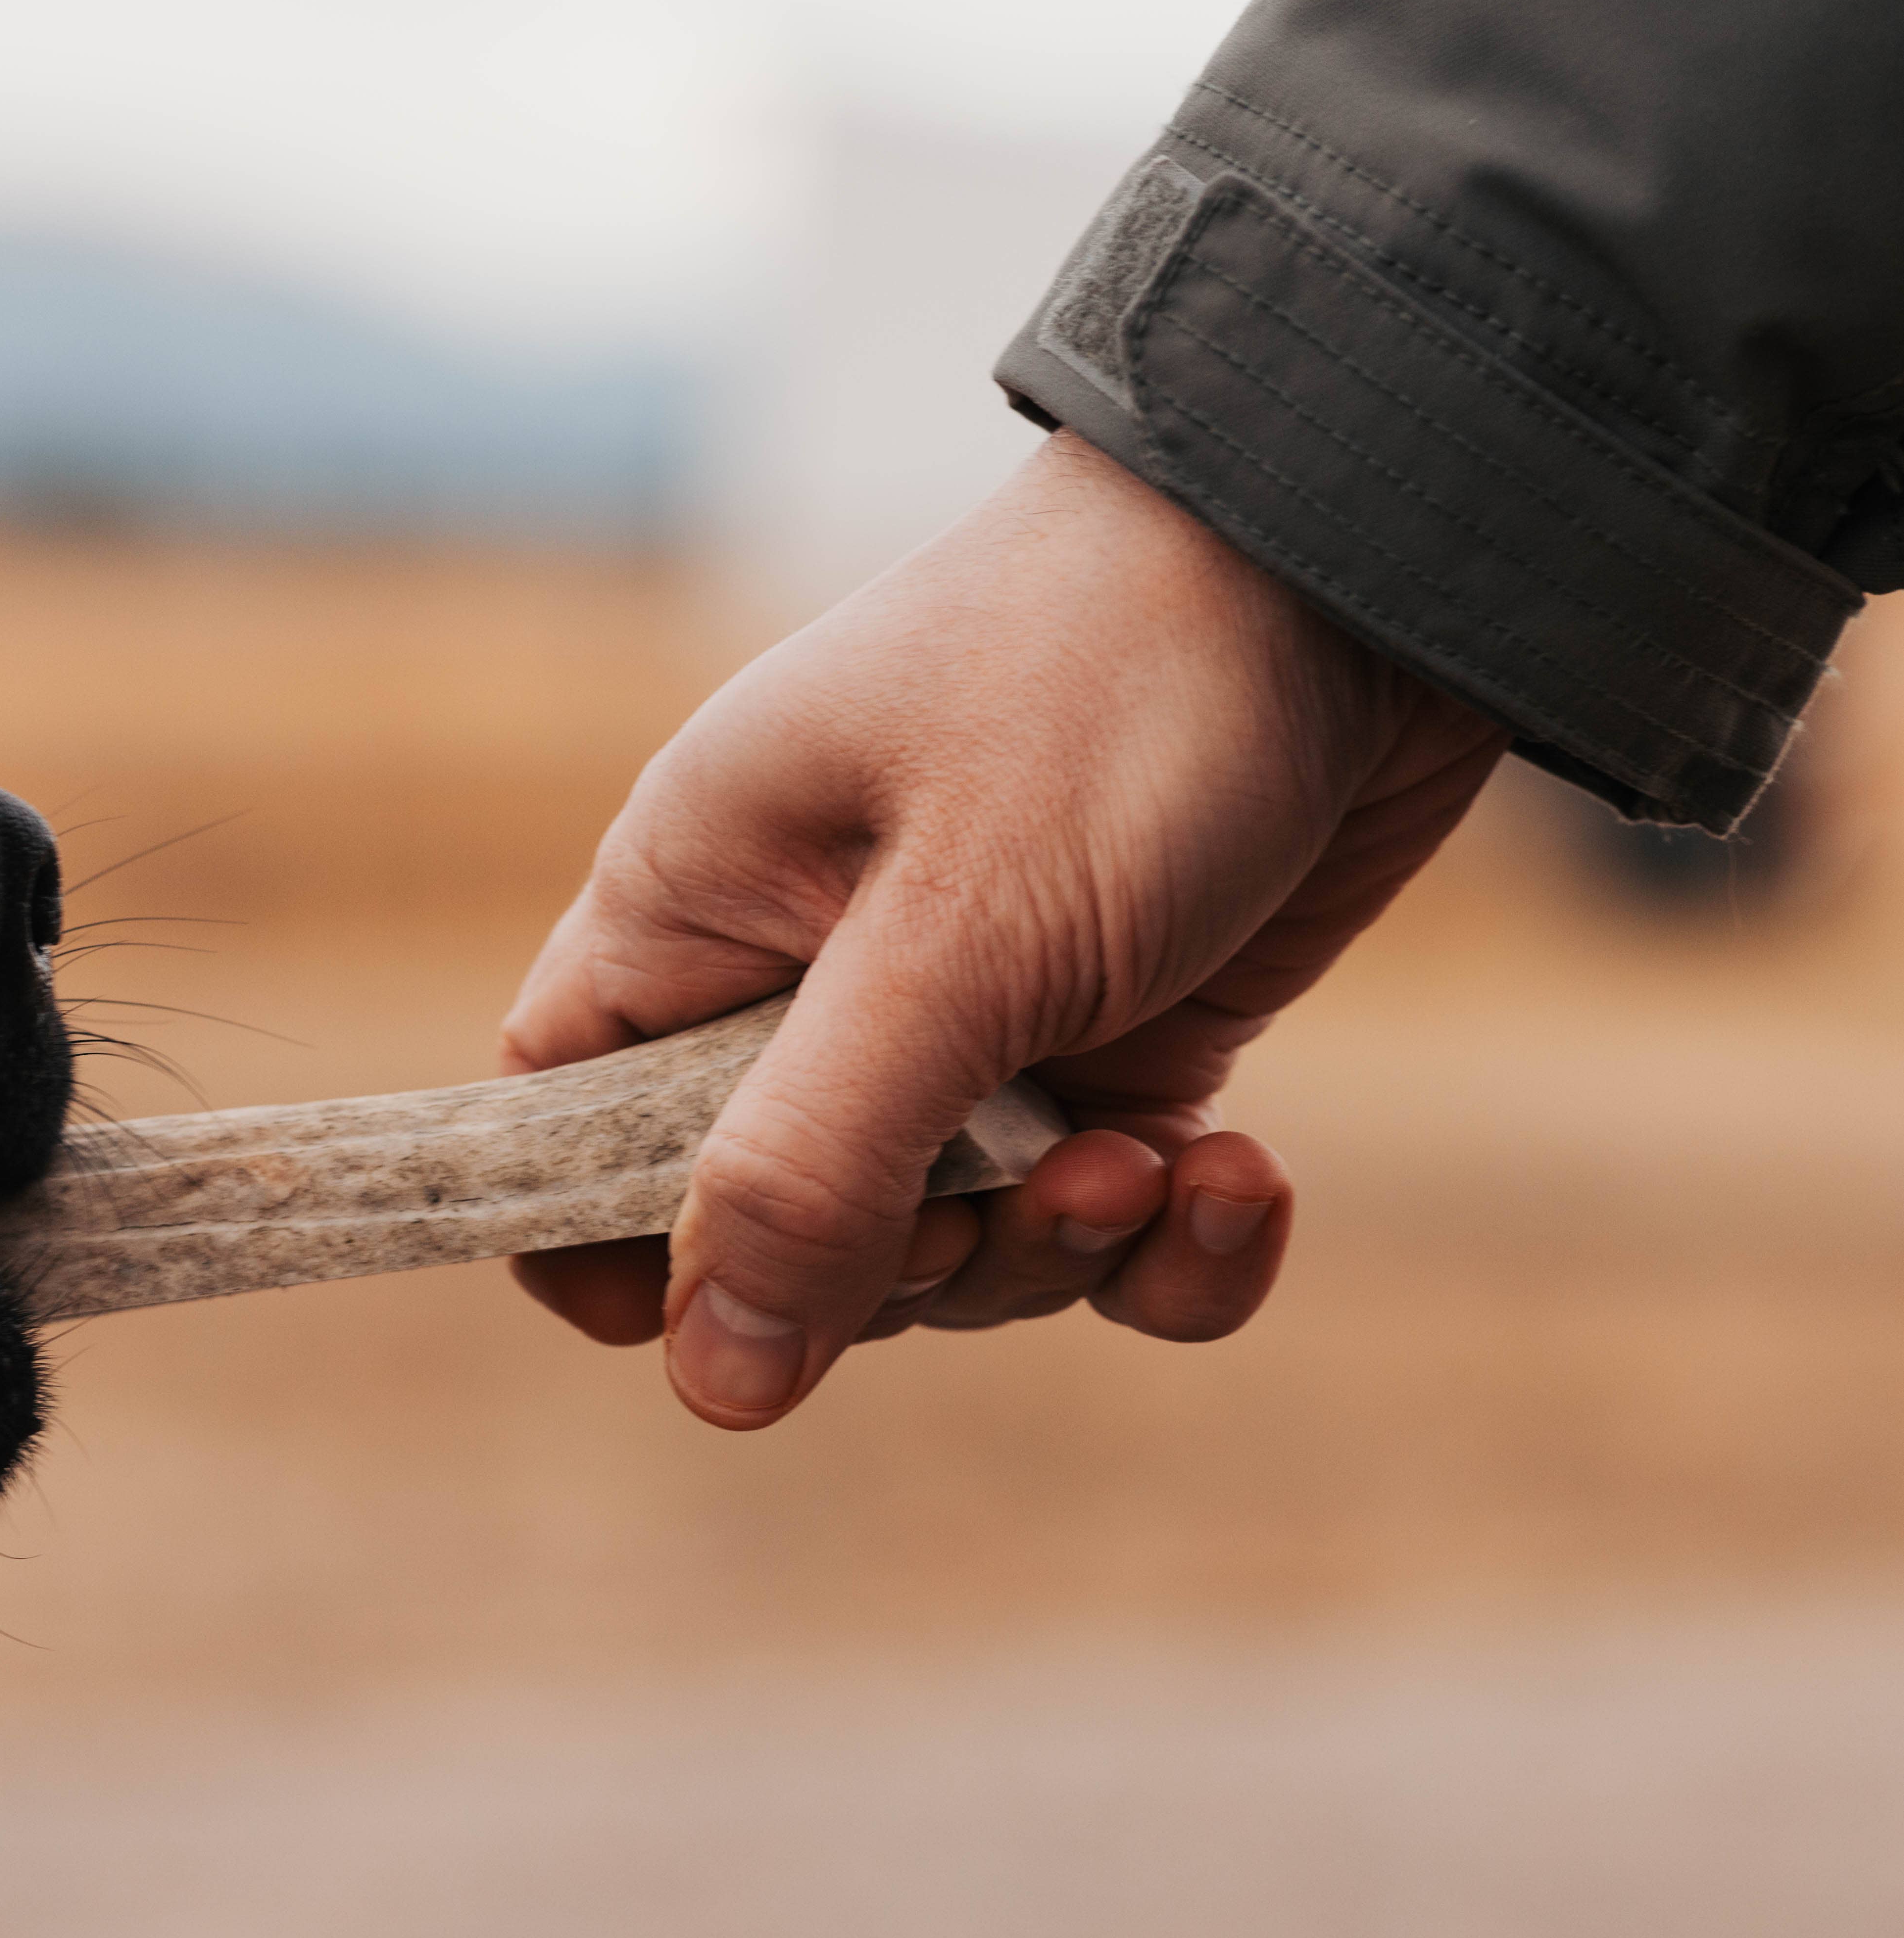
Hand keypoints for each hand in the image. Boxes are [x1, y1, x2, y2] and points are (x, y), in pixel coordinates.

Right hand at [501, 431, 1509, 1428]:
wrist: (1371, 554)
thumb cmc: (1117, 688)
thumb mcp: (952, 939)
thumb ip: (813, 1167)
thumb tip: (708, 1382)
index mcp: (697, 910)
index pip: (567, 1132)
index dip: (616, 1249)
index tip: (738, 1311)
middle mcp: (804, 977)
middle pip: (780, 1233)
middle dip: (919, 1264)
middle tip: (1038, 1184)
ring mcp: (961, 1023)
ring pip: (954, 1250)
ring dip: (1062, 1250)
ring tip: (1157, 1166)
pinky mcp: (1108, 1047)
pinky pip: (1098, 1226)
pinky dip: (1170, 1243)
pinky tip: (1244, 1176)